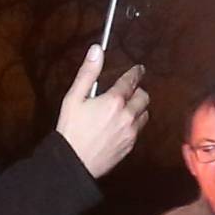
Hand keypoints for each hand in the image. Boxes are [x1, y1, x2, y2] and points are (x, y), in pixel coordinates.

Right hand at [56, 48, 148, 178]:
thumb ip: (88, 73)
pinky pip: (139, 130)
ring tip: (127, 109)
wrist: (73, 163)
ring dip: (138, 108)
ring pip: (144, 114)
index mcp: (114, 101)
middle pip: (144, 97)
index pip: (131, 80)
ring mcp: (130, 132)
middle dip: (138, 91)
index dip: (136, 72)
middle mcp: (127, 115)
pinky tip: (122, 125)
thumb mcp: (73, 99)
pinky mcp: (130, 146)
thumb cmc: (71, 130)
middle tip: (130, 91)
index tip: (138, 69)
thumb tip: (97, 50)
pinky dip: (134, 124)